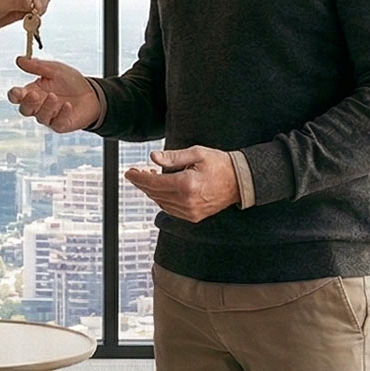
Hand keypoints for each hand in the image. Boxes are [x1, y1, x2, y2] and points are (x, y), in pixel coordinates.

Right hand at [8, 56, 100, 132]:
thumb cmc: (71, 82)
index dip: (14, 95)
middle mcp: (39, 106)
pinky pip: (57, 123)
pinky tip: (67, 106)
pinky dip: (62, 114)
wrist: (92, 94)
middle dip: (27, 103)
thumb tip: (20, 60)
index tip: (16, 91)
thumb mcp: (55, 70)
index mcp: (33, 92)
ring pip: (40, 117)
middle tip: (34, 94)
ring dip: (46, 106)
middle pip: (25, 110)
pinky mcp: (60, 124)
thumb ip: (37, 66)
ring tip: (54, 96)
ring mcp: (49, 117)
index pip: (17, 97)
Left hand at [125, 147, 240, 221]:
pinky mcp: (193, 217)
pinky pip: (170, 209)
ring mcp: (190, 212)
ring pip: (161, 202)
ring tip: (150, 177)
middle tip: (136, 172)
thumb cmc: (220, 164)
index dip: (138, 177)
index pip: (153, 182)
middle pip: (154, 193)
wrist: (240, 181)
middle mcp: (186, 201)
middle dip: (143, 183)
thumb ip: (173, 157)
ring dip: (152, 191)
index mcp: (186, 184)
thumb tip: (152, 157)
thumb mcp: (197, 153)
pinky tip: (162, 188)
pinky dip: (162, 199)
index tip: (129, 172)